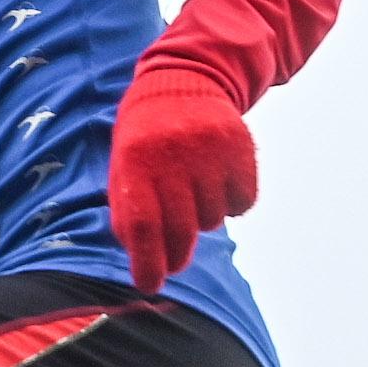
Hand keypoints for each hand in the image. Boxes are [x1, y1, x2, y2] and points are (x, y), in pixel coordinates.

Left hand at [106, 70, 255, 290]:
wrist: (185, 80)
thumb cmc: (147, 137)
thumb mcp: (125, 165)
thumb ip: (128, 211)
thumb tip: (142, 262)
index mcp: (137, 160)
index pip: (142, 223)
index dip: (147, 261)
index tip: (150, 286)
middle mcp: (173, 153)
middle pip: (181, 228)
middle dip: (176, 255)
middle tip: (174, 262)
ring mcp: (210, 149)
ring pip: (214, 218)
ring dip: (204, 219)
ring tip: (194, 194)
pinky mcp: (240, 147)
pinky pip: (243, 202)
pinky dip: (233, 204)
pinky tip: (219, 182)